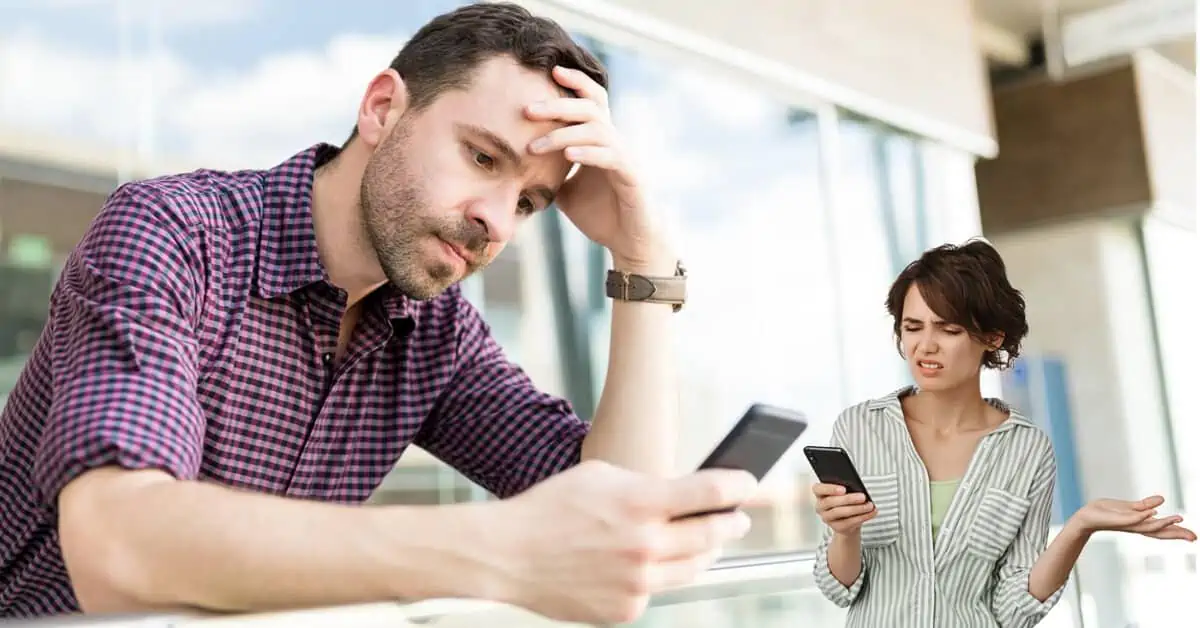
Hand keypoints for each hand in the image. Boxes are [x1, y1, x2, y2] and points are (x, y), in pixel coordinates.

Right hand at [489, 460, 756, 623]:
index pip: (712, 492)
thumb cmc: (552, 506)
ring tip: (707, 540)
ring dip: (705, 551)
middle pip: (713, 534)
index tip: (750, 484)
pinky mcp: (627, 609)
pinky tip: (649, 563)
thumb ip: (648, 485)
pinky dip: (660, 576)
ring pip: (694, 568)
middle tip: (738, 518)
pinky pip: (659, 590)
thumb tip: (687, 495)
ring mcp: (638, 582)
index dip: (740, 486)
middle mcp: (646, 545)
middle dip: (731, 523)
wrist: (507, 554)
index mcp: (641, 502)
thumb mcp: (601, 475)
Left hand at [526, 66, 665, 269]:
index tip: (549, 72)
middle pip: (590, 108)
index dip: (575, 82)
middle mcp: (614, 142)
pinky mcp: (631, 176)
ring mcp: (624, 157)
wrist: (630, 241)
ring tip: (536, 146)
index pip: (591, 101)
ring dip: (564, 134)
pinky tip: (568, 156)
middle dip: (558, 105)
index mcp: (600, 140)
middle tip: (528, 109)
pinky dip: (588, 154)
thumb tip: (515, 167)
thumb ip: (549, 174)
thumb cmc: (600, 215)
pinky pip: (611, 157)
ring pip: (597, 130)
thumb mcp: (566, 191)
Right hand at [812, 483, 875, 535]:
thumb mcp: (845, 492)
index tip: (843, 489)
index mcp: (820, 493)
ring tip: (869, 505)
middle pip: (831, 502)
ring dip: (857, 508)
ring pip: (840, 512)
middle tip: (862, 497)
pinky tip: (870, 512)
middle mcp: (821, 506)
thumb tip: (857, 488)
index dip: (830, 489)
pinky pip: (849, 522)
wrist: (848, 521)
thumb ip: (847, 488)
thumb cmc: (845, 502)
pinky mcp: (837, 527)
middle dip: (848, 499)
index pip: (818, 489)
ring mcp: (827, 518)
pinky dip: (862, 517)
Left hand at [1070, 495, 1196, 540]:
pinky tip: (1154, 513)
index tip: (1193, 536)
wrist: (1086, 516)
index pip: (1161, 529)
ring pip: (1148, 526)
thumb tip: (1162, 500)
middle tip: (1194, 537)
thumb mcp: (1129, 506)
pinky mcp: (1117, 519)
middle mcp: (1136, 526)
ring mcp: (1127, 524)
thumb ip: (1145, 505)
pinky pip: (1132, 518)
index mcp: (1140, 523)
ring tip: (1179, 519)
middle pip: (1159, 532)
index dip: (1177, 532)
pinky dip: (1143, 515)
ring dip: (1164, 523)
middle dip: (1176, 533)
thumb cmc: (1106, 512)